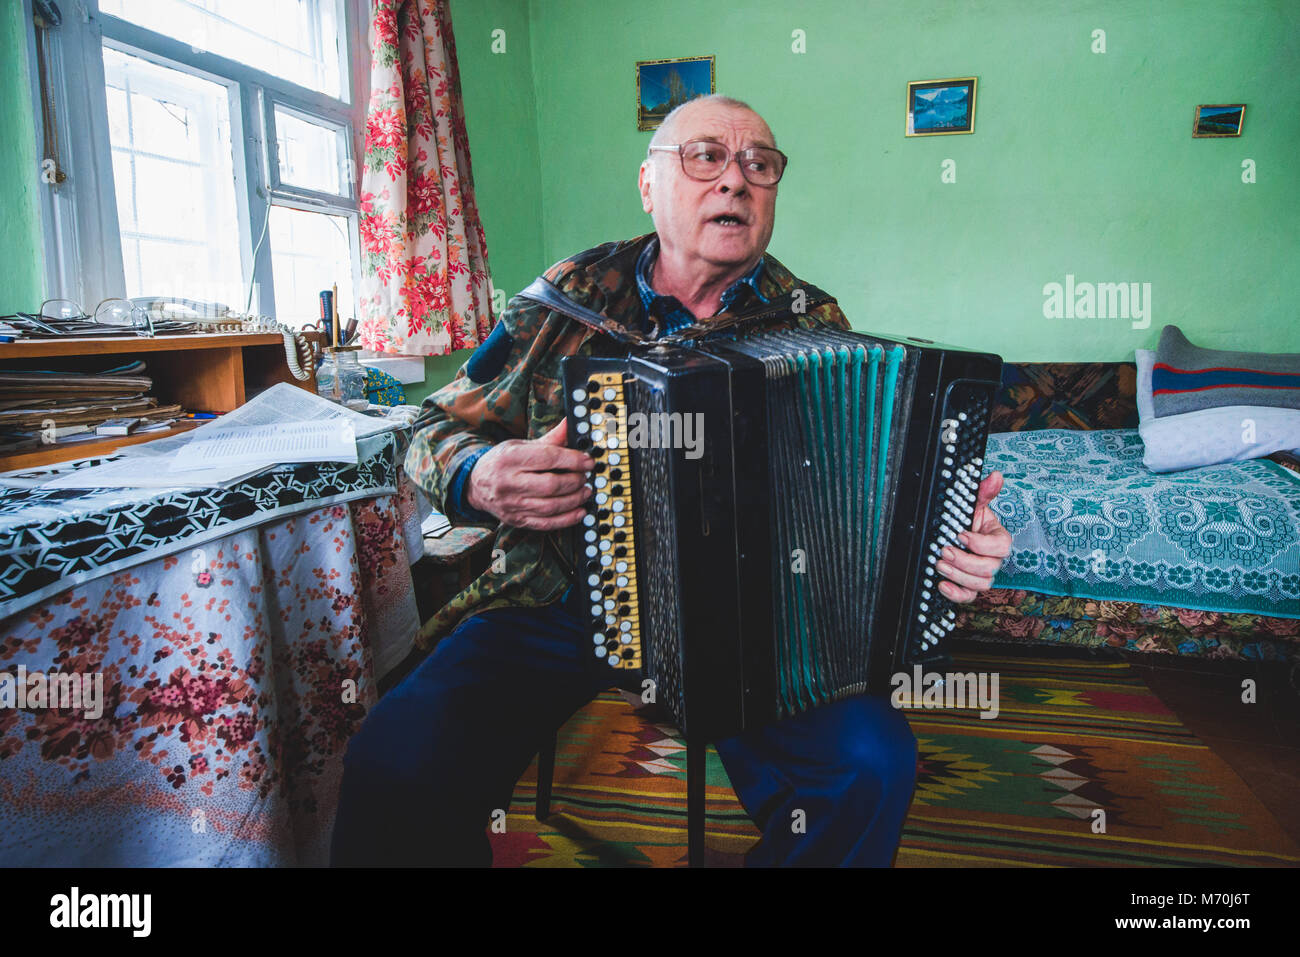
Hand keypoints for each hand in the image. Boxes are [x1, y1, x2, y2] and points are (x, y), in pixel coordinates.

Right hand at [465, 420, 593, 530]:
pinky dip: (566, 519)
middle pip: (550, 485)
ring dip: (574, 500)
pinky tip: (579, 511)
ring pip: (550, 507)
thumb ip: (549, 439)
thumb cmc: (502, 462)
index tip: (588, 461)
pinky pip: (546, 524)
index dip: (573, 460)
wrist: (475, 485)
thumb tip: (570, 424)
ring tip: (585, 492)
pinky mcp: (517, 520)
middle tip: (585, 477)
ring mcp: (512, 504)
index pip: (548, 458)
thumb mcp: (520, 445)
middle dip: (574, 481)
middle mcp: (509, 482)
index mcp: (510, 458)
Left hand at [935, 470, 1011, 603]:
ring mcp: (981, 575)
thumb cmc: (964, 520)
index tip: (961, 535)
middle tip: (944, 551)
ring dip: (959, 575)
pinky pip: (968, 598)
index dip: (982, 544)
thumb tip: (996, 476)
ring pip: (981, 584)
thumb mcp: (971, 505)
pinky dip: (956, 594)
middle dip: (966, 561)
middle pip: (990, 568)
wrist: (949, 535)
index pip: (1002, 546)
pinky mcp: (969, 587)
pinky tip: (942, 585)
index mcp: (997, 538)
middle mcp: (993, 559)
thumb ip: (983, 492)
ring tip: (939, 565)